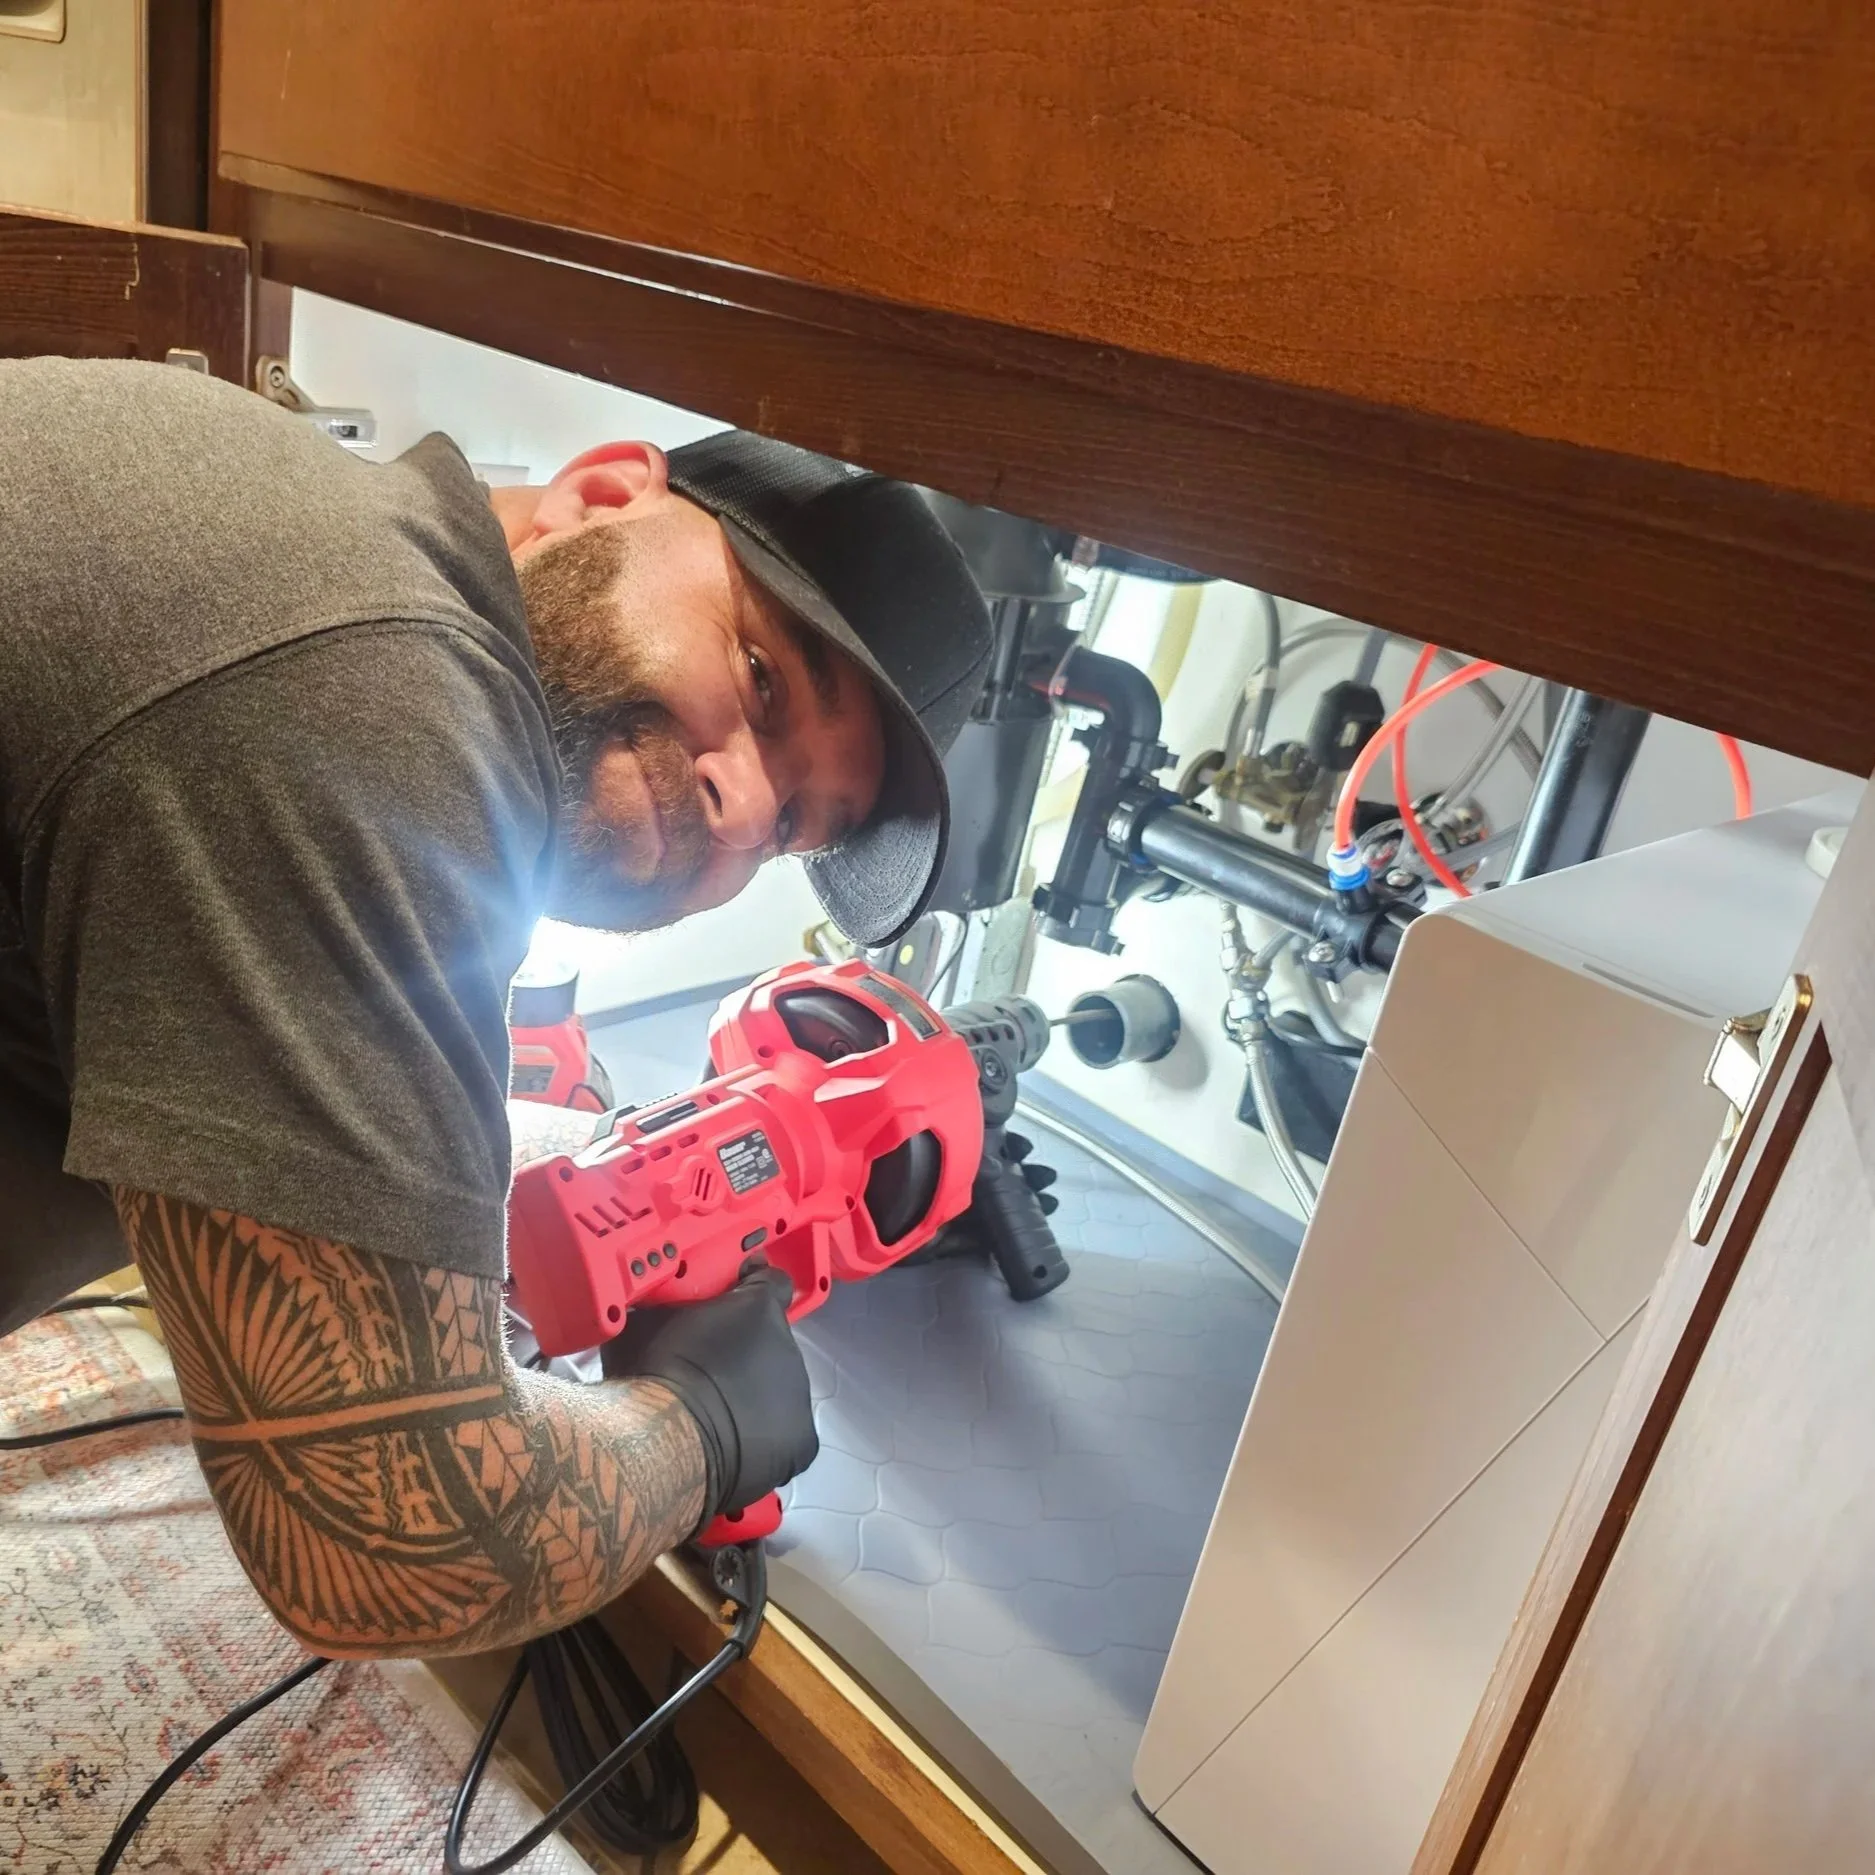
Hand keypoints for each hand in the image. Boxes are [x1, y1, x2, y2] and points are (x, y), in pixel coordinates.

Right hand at [600, 1265, 817, 1524]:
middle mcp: (789, 1346)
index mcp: (760, 1308)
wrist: (667, 1438)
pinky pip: (784, 1434)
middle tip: (707, 1370)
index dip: (751, 1290)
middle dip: (744, 1352)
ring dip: (754, 1395)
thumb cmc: (655, 1374)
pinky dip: (763, 1439)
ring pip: (778, 1389)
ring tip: (714, 1412)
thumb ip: (669, 1302)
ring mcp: (798, 1395)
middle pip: (772, 1343)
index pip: (772, 1283)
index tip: (733, 1299)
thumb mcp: (648, 1319)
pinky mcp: (800, 1441)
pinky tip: (733, 1444)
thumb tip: (654, 1296)